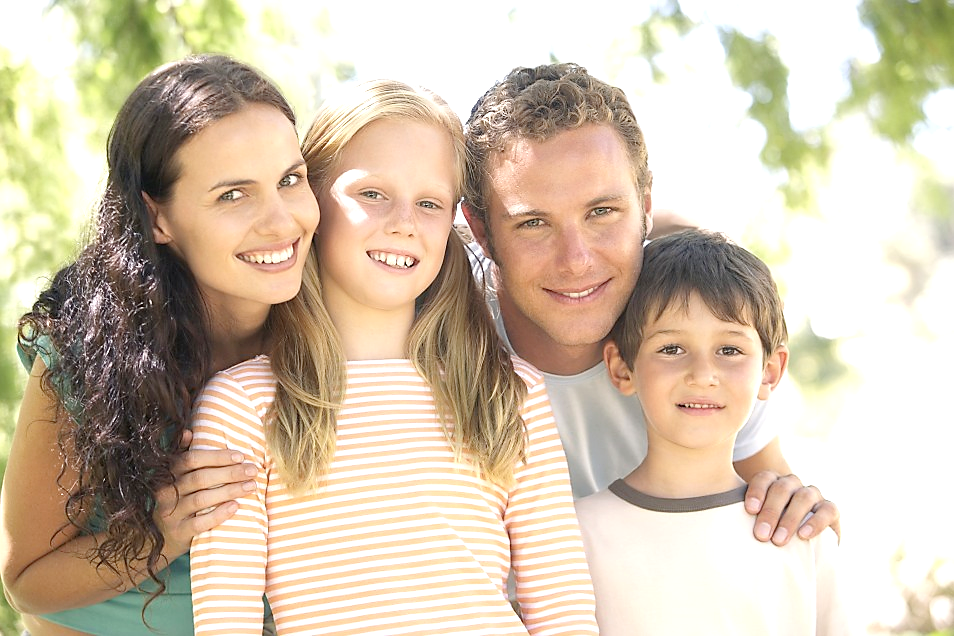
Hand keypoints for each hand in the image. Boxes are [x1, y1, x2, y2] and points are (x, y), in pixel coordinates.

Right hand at [153, 428, 255, 558]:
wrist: (158, 538)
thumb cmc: (176, 500)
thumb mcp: (175, 478)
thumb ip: (182, 455)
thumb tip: (188, 432)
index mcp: (168, 474)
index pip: (191, 459)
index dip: (216, 456)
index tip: (240, 456)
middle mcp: (166, 492)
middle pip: (199, 478)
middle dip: (229, 473)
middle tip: (253, 470)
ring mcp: (170, 514)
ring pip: (201, 499)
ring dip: (229, 491)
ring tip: (251, 486)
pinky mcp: (178, 533)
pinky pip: (199, 523)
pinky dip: (218, 514)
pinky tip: (235, 507)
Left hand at [743, 471, 840, 545]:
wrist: (804, 543)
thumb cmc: (772, 529)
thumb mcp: (760, 521)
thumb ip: (748, 518)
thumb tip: (728, 529)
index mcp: (773, 482)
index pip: (764, 478)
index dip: (757, 492)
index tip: (750, 511)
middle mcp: (793, 484)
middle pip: (781, 489)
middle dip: (770, 512)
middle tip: (761, 535)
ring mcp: (813, 495)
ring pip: (803, 498)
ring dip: (790, 519)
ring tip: (779, 540)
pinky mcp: (831, 509)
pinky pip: (827, 510)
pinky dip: (815, 522)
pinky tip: (803, 535)